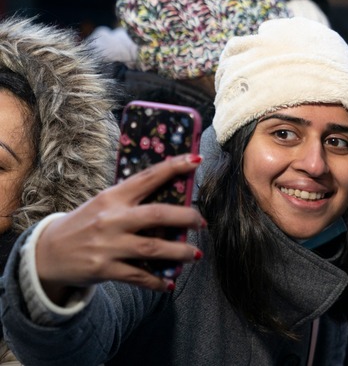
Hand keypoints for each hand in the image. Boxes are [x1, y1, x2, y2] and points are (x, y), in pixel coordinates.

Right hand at [36, 154, 205, 303]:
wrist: (47, 253)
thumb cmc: (84, 224)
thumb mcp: (104, 204)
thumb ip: (133, 201)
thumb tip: (173, 199)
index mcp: (112, 197)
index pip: (148, 177)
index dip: (174, 168)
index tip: (196, 161)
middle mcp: (112, 219)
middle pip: (157, 215)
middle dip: (187, 217)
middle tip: (202, 222)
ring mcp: (108, 245)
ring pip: (153, 247)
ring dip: (180, 251)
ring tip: (196, 254)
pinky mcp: (104, 268)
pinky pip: (139, 276)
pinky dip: (157, 282)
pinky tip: (169, 283)